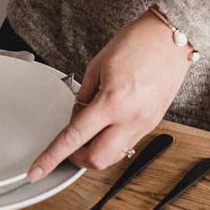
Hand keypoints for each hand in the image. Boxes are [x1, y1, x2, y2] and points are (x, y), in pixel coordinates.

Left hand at [27, 11, 191, 179]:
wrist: (171, 38)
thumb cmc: (137, 43)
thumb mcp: (97, 66)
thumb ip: (84, 97)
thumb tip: (78, 118)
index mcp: (112, 101)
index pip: (74, 138)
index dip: (52, 157)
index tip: (38, 171)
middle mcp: (131, 118)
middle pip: (96, 159)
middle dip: (76, 158)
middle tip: (67, 146)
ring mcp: (145, 124)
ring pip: (113, 157)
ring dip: (95, 151)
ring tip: (89, 132)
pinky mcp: (153, 123)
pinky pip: (127, 144)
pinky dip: (111, 141)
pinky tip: (107, 125)